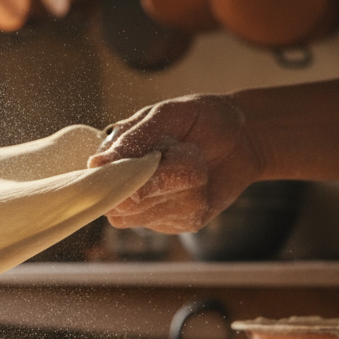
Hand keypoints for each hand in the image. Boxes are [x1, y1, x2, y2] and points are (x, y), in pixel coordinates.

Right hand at [87, 94, 263, 233]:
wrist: (243, 133)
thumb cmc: (198, 118)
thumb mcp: (164, 116)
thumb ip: (131, 139)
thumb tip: (96, 164)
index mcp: (113, 163)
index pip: (96, 186)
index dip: (112, 180)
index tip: (138, 163)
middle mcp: (127, 192)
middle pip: (124, 204)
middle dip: (156, 175)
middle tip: (173, 148)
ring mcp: (153, 211)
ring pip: (156, 208)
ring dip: (180, 180)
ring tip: (190, 158)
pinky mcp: (181, 222)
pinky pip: (182, 216)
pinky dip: (198, 192)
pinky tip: (202, 177)